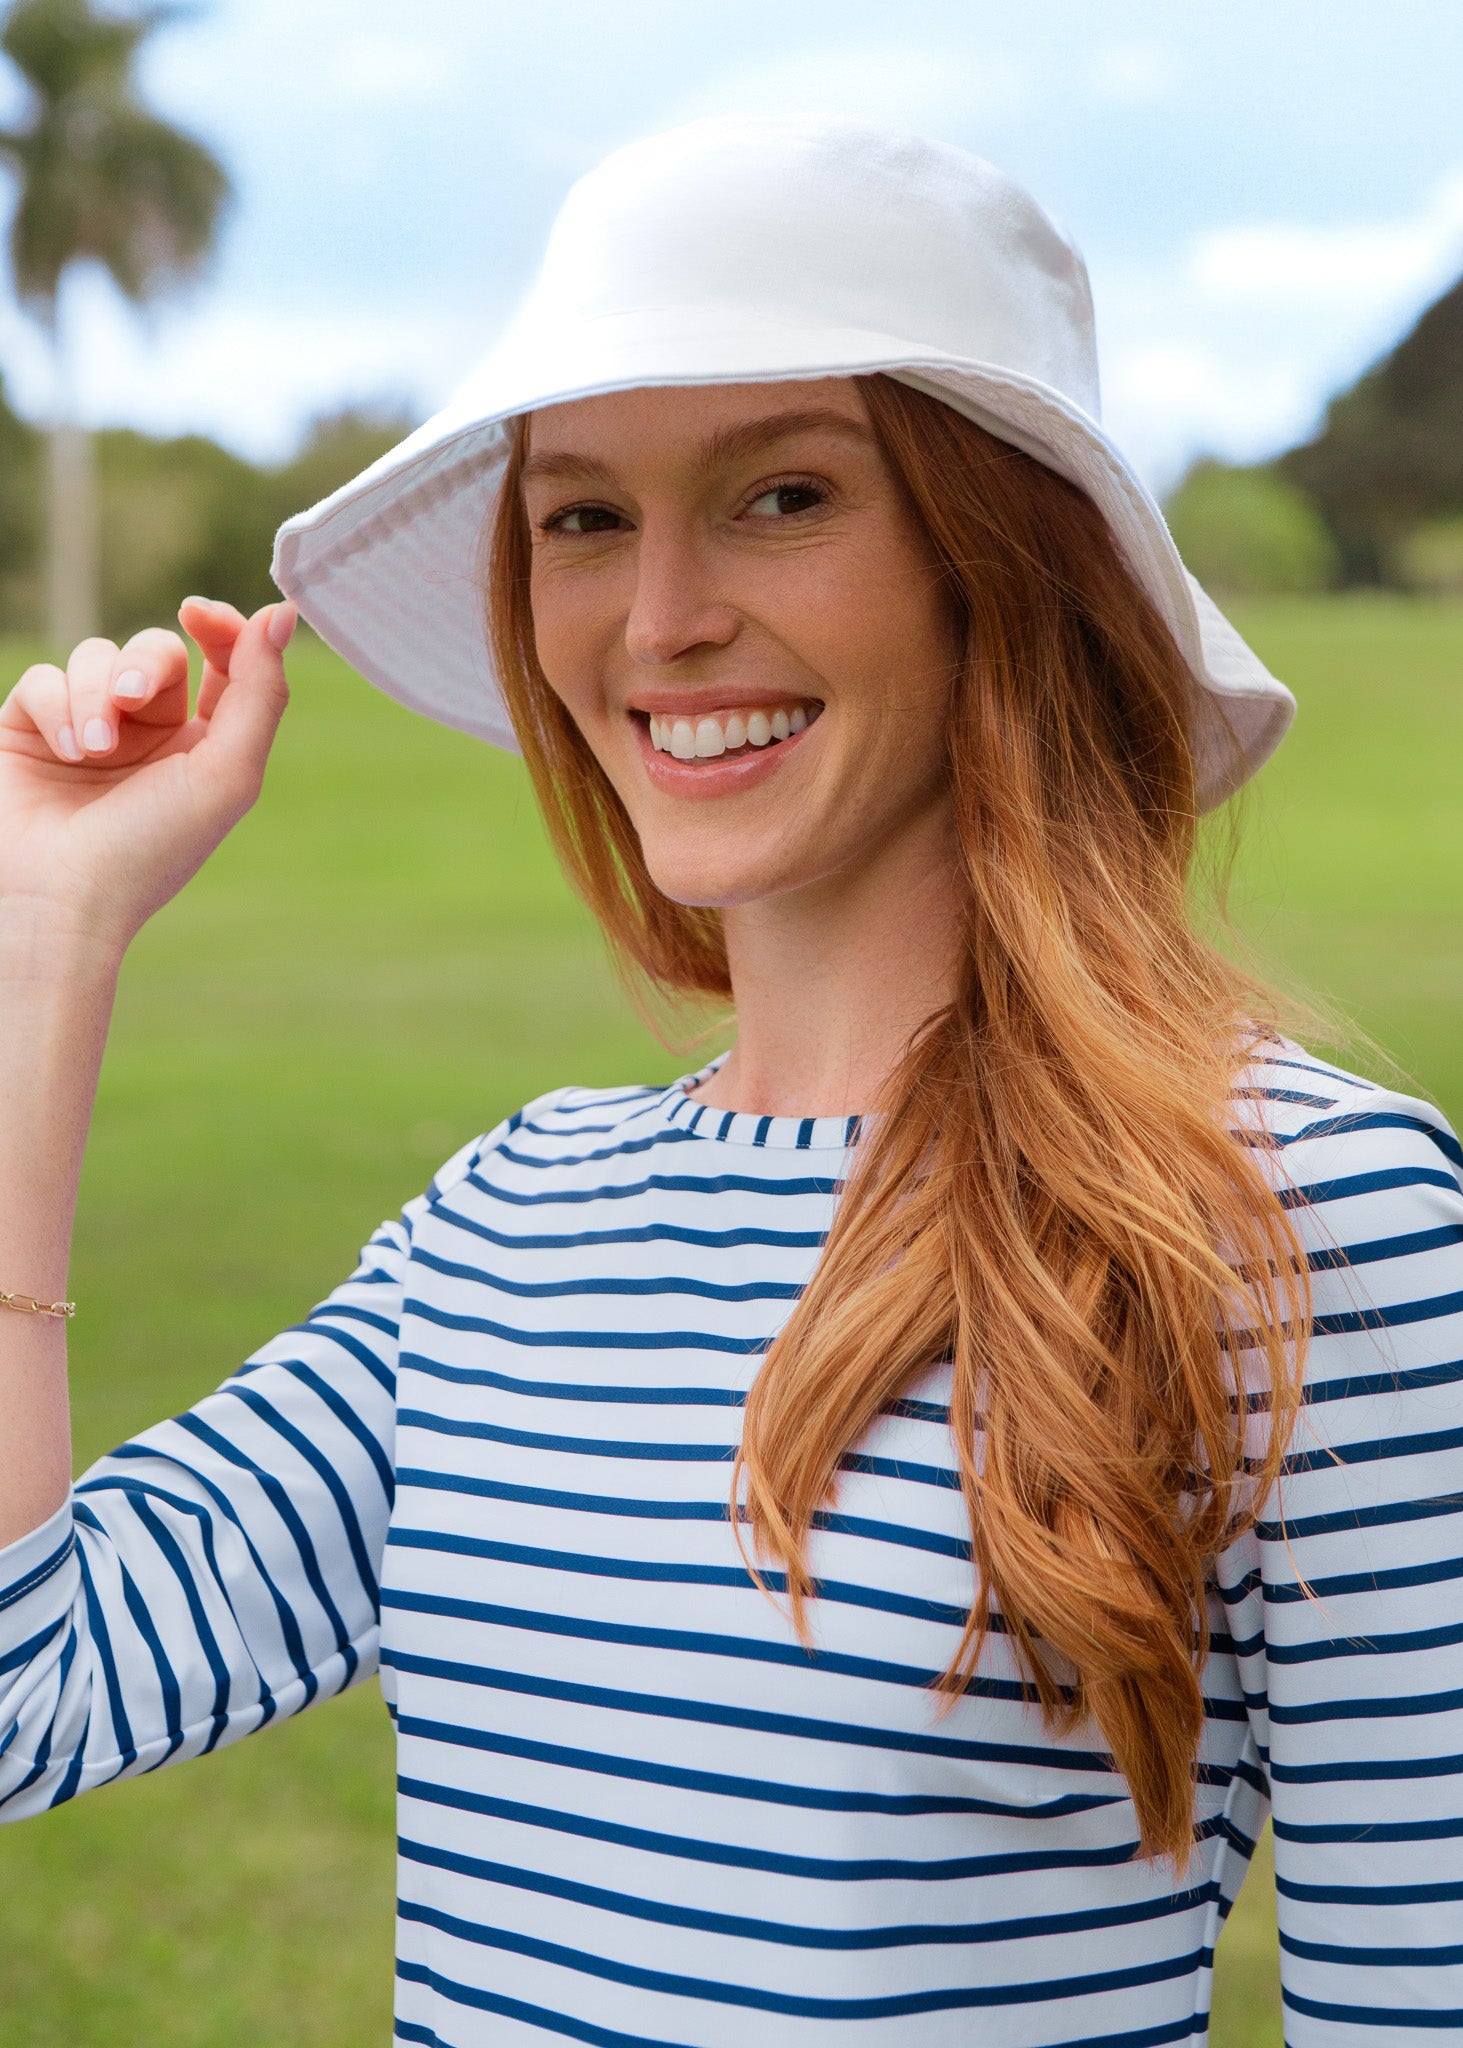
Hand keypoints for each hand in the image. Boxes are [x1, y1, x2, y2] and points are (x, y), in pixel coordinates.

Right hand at [0, 597, 294, 962]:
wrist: (58, 897)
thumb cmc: (150, 849)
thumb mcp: (228, 774)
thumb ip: (260, 693)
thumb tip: (282, 613)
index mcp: (204, 748)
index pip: (222, 662)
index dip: (220, 627)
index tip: (199, 614)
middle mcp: (148, 737)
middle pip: (156, 652)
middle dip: (147, 665)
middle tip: (136, 703)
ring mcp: (87, 731)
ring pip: (97, 658)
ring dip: (96, 694)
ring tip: (93, 750)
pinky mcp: (30, 731)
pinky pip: (43, 679)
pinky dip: (55, 708)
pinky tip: (65, 752)